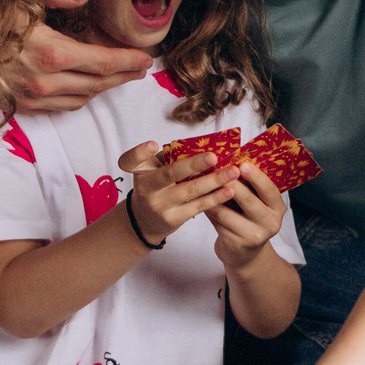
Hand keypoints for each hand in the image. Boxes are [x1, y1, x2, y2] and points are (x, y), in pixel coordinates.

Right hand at [4, 0, 151, 110]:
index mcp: (51, 54)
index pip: (103, 63)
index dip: (128, 61)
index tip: (146, 59)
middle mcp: (45, 81)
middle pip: (97, 84)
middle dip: (123, 77)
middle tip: (140, 69)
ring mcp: (33, 98)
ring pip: (81, 98)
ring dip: (103, 89)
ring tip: (118, 77)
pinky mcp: (22, 107)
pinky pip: (61, 106)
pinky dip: (79, 97)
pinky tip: (87, 88)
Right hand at [116, 143, 237, 245]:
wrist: (145, 220)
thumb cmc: (156, 185)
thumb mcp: (154, 169)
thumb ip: (171, 156)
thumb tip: (206, 144)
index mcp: (140, 171)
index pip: (131, 160)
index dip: (140, 152)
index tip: (152, 144)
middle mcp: (146, 188)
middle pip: (170, 174)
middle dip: (193, 165)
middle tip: (214, 156)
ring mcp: (159, 205)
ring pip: (189, 191)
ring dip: (214, 181)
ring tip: (233, 172)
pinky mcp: (172, 219)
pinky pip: (197, 206)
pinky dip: (215, 198)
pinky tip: (229, 190)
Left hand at [207, 160, 284, 269]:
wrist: (243, 253)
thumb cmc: (247, 219)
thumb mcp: (256, 204)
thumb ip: (248, 187)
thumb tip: (228, 160)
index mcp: (277, 208)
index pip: (269, 189)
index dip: (256, 176)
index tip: (242, 163)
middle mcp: (271, 222)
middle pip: (248, 199)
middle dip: (231, 182)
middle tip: (216, 169)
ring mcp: (254, 235)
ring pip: (227, 212)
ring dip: (212, 196)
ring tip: (200, 181)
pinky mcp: (237, 244)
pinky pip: (218, 222)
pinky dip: (207, 209)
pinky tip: (198, 200)